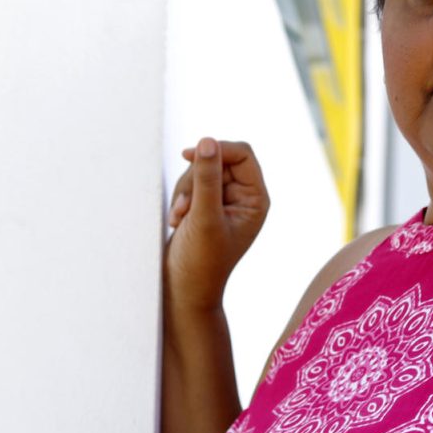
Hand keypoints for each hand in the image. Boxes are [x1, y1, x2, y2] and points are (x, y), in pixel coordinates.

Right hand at [164, 137, 269, 311]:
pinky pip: (190, 186)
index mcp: (256, 199)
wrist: (183, 292)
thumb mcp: (203, 217)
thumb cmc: (200, 262)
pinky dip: (180, 200)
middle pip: (218, 160)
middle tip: (185, 208)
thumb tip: (208, 141)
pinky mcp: (205, 207)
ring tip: (180, 219)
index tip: (187, 155)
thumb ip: (207, 179)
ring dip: (185, 192)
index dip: (217, 149)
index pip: (243, 154)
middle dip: (195, 180)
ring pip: (200, 172)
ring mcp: (224, 202)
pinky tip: (176, 222)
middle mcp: (244, 198)